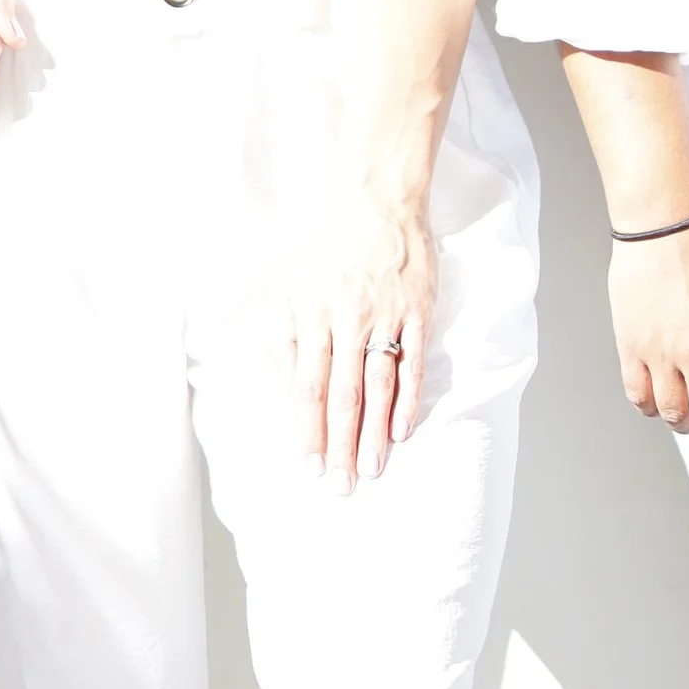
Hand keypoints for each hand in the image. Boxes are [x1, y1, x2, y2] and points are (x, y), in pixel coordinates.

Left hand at [292, 185, 438, 492]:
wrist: (376, 201)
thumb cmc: (326, 245)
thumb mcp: (286, 282)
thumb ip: (279, 329)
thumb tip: (271, 376)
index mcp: (311, 317)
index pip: (307, 386)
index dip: (307, 431)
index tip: (308, 468)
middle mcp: (345, 322)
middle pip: (341, 396)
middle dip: (340, 446)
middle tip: (341, 488)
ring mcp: (384, 318)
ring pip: (377, 386)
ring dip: (373, 433)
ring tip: (371, 470)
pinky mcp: (417, 312)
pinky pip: (411, 364)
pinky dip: (407, 399)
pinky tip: (402, 430)